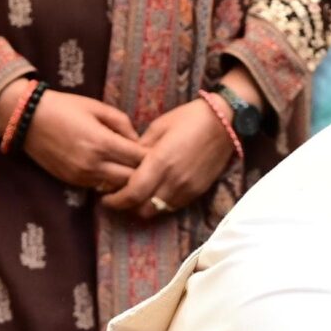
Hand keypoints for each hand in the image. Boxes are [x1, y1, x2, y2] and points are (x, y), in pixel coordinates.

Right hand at [0, 83, 144, 190]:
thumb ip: (121, 122)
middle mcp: (94, 164)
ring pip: (116, 188)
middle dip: (142, 173)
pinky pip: (99, 187)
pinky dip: (109, 182)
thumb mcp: (96, 107)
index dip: (152, 157)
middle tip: (149, 165)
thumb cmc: (64, 107)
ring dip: (126, 181)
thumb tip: (137, 139)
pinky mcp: (73, 182)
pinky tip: (112, 172)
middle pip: (131, 179)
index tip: (158, 152)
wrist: (28, 119)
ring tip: (132, 171)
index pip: (139, 159)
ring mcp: (82, 176)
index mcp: (103, 142)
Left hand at [102, 97, 237, 217]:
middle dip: (127, 207)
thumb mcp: (159, 127)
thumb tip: (126, 162)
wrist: (224, 122)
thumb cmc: (189, 118)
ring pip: (158, 211)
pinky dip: (160, 205)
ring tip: (137, 197)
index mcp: (160, 162)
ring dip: (144, 207)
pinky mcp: (197, 192)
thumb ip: (140, 148)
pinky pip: (173, 207)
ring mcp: (187, 189)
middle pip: (143, 209)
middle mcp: (173, 180)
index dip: (116, 201)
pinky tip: (156, 193)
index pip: (132, 193)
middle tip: (119, 198)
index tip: (106, 198)